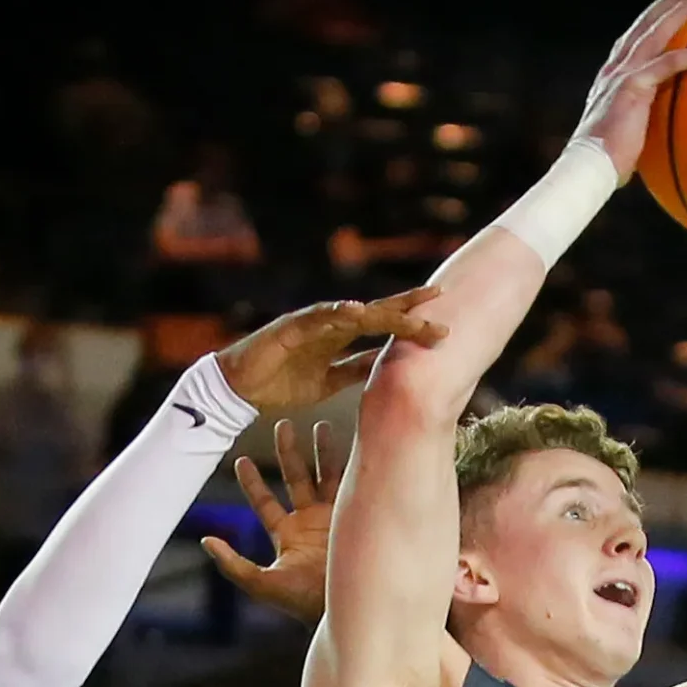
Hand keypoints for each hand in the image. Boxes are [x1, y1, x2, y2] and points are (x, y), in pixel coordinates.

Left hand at [204, 418, 339, 625]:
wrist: (346, 605)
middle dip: (289, 452)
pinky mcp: (356, 515)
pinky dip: (354, 464)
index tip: (241, 460)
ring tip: (322, 424)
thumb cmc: (303, 601)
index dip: (253, 481)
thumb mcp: (262, 584)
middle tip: (284, 425)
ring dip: (323, 450)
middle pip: (296, 478)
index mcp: (287, 534)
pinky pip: (353, 483)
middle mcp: (309, 521)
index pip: (265, 501)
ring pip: (327, 475)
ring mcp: (334, 517)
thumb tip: (207, 541)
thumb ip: (233, 564)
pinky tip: (355, 444)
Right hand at [215, 290, 446, 416]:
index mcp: (341, 336)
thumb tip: (388, 368)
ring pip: (353, 312)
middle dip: (407, 306)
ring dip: (381, 310)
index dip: (412, 321)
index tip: (443, 324)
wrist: (242, 389)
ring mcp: (311, 322)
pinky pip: (316, 318)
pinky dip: (336, 313)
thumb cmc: (283, 382)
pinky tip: (357, 310)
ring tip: (410, 309)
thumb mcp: (330, 380)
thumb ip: (356, 369)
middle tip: (440, 297)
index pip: (382, 324)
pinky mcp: (290, 328)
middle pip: (376, 310)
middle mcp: (330, 323)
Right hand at [571, 0, 686, 180]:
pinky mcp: (634, 85)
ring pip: (656, 31)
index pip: (635, 38)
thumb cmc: (607, 159)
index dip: (652, 18)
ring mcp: (624, 73)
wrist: (589, 165)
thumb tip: (664, 127)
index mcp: (613, 75)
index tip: (668, 4)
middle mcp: (616, 66)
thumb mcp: (626, 130)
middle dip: (668, 0)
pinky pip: (670, 63)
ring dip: (680, 10)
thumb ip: (642, 118)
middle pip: (646, 23)